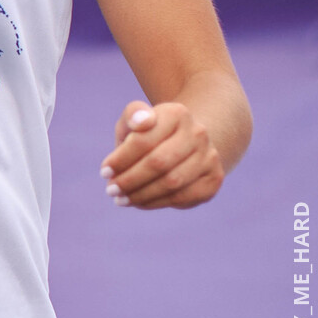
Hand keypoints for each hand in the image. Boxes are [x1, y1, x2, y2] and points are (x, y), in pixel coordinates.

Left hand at [101, 100, 224, 208]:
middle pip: (158, 163)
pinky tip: (140, 202)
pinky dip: (157, 203)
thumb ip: (133, 114)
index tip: (103, 172)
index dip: (121, 159)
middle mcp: (198, 134)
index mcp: (177, 114)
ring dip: (141, 195)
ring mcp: (210, 157)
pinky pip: (183, 197)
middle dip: (130, 180)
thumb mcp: (135, 119)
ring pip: (172, 183)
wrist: (186, 142)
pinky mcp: (214, 179)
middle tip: (111, 190)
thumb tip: (142, 120)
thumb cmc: (150, 132)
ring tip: (121, 199)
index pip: (143, 140)